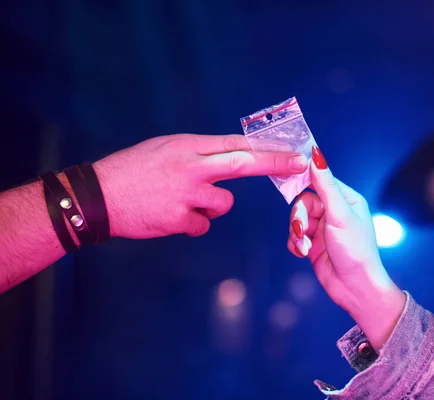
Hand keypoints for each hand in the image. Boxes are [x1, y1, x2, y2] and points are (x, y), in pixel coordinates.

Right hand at [93, 133, 307, 238]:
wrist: (97, 197)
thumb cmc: (131, 170)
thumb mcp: (164, 149)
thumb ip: (196, 154)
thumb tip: (228, 159)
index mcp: (186, 146)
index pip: (234, 143)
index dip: (265, 146)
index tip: (290, 148)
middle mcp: (190, 167)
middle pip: (242, 164)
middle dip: (274, 162)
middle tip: (299, 163)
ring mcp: (186, 194)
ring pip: (223, 204)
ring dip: (210, 205)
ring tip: (179, 200)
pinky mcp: (179, 219)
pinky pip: (202, 225)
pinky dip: (191, 222)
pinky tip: (169, 215)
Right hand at [287, 146, 404, 350]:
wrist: (355, 289)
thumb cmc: (356, 250)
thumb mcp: (340, 214)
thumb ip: (325, 185)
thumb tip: (316, 154)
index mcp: (347, 199)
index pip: (319, 180)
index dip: (303, 180)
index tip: (286, 177)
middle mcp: (335, 212)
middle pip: (303, 201)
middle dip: (298, 217)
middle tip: (301, 230)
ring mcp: (324, 229)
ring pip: (296, 219)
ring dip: (297, 233)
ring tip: (305, 247)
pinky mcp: (314, 244)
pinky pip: (295, 236)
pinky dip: (295, 244)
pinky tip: (303, 253)